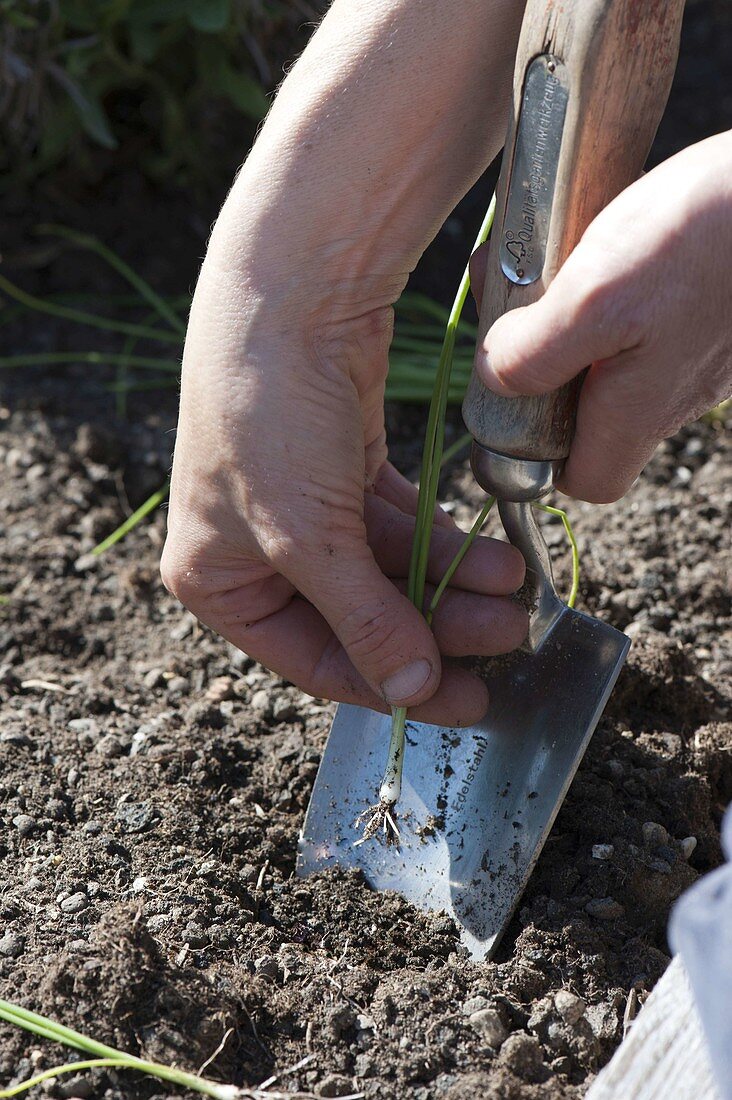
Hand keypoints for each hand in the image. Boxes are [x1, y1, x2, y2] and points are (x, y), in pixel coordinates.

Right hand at [161, 262, 526, 725]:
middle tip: (506, 637)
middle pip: (361, 616)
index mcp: (217, 581)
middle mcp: (256, 550)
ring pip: (389, 570)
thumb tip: (413, 691)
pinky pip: (402, 525)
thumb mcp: (309, 537)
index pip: (314, 660)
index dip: (391, 686)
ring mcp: (304, 507)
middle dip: (437, 628)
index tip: (461, 702)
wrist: (291, 293)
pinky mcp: (345, 468)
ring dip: (452, 584)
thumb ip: (365, 620)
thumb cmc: (267, 419)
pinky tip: (491, 556)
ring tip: (516, 591)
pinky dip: (444, 542)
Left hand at [471, 131, 731, 502]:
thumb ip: (537, 352)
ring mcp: (698, 354)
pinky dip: (611, 289)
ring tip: (550, 260)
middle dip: (544, 367)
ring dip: (572, 320)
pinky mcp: (710, 311)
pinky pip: (646, 320)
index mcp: (640, 410)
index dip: (541, 458)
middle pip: (592, 417)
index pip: (587, 480)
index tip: (512, 402)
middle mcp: (674, 394)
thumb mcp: (595, 297)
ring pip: (615, 362)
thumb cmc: (703, 236)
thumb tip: (495, 378)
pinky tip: (599, 238)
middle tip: (519, 306)